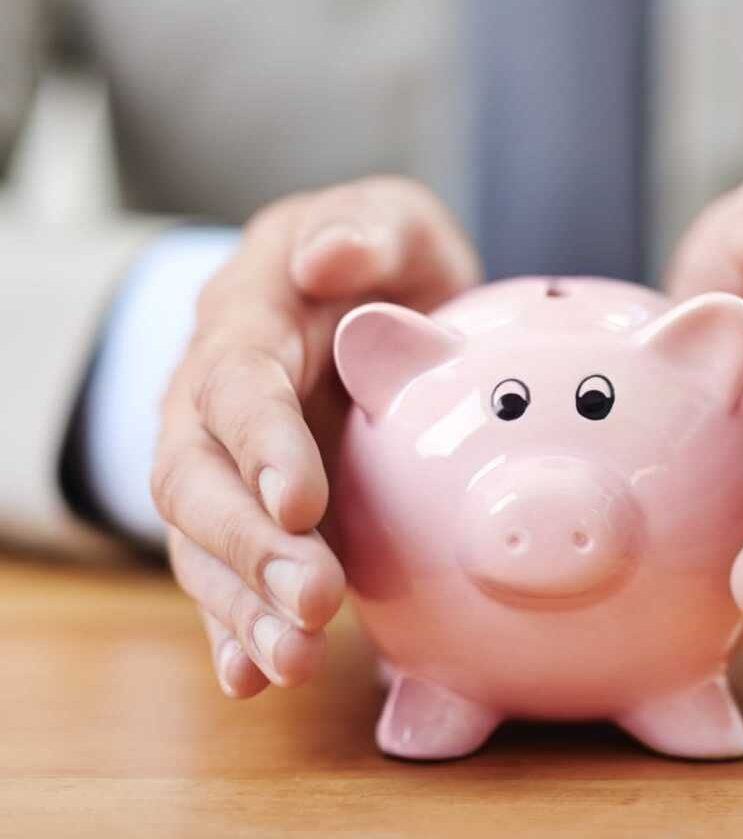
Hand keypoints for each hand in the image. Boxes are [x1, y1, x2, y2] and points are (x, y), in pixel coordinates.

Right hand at [151, 177, 479, 697]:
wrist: (368, 296)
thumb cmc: (383, 256)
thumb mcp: (392, 221)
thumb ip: (366, 229)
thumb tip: (324, 257)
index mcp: (252, 312)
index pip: (237, 380)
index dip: (261, 442)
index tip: (301, 503)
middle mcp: (216, 389)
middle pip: (196, 474)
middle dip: (248, 545)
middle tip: (312, 602)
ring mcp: (223, 453)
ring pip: (202, 536)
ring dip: (241, 603)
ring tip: (292, 660)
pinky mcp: (247, 502)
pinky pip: (223, 567)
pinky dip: (234, 623)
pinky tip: (255, 675)